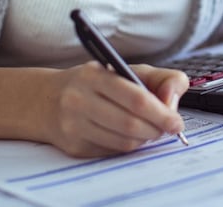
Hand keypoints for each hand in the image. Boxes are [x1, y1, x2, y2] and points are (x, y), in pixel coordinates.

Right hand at [45, 63, 188, 156]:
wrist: (46, 100)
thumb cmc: (96, 83)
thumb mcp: (127, 69)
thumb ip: (160, 79)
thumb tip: (172, 103)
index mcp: (95, 76)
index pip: (136, 99)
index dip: (162, 113)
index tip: (176, 122)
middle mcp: (79, 100)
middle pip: (131, 125)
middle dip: (156, 129)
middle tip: (166, 127)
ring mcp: (74, 125)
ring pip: (123, 142)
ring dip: (144, 139)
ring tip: (147, 129)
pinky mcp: (74, 146)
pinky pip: (112, 152)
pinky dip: (127, 145)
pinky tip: (125, 134)